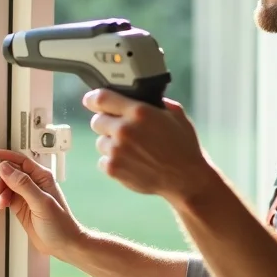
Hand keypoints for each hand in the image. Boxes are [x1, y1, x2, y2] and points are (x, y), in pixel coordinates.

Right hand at [0, 148, 86, 260]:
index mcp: (42, 177)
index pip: (22, 161)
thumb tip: (7, 169)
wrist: (63, 244)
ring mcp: (28, 196)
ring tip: (1, 201)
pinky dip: (2, 200)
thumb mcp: (41, 202)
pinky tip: (2, 205)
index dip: (8, 157)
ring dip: (1, 191)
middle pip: (12, 173)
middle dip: (2, 178)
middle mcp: (35, 184)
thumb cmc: (60, 224)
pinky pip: (7, 197)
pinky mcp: (22, 207)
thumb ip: (23, 185)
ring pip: (8, 186)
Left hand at [83, 89, 215, 205]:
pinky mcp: (113, 168)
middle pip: (96, 121)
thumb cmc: (184, 146)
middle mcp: (124, 129)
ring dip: (111, 144)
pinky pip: (103, 160)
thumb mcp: (175, 114)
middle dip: (107, 123)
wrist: (185, 178)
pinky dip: (113, 161)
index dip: (93, 99)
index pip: (102, 98)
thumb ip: (155, 102)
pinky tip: (131, 162)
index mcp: (138, 112)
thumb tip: (141, 98)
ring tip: (132, 149)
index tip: (91, 100)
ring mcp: (117, 150)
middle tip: (121, 130)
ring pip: (100, 142)